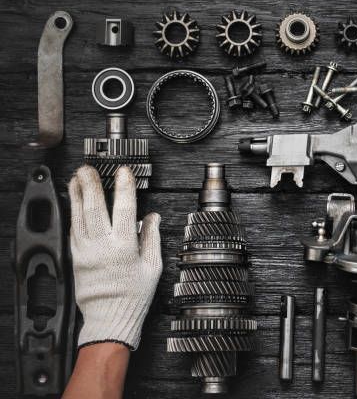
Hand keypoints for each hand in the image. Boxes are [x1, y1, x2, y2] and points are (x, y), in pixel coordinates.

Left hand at [68, 165, 161, 348]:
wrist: (109, 318)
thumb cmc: (133, 297)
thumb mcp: (152, 268)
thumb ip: (151, 239)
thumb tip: (152, 218)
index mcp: (124, 248)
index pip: (124, 209)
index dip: (124, 188)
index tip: (124, 173)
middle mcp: (102, 247)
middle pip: (95, 208)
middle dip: (92, 184)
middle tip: (90, 169)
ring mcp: (86, 251)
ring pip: (79, 216)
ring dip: (77, 194)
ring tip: (77, 178)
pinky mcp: (76, 257)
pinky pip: (73, 229)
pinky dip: (73, 212)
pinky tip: (74, 202)